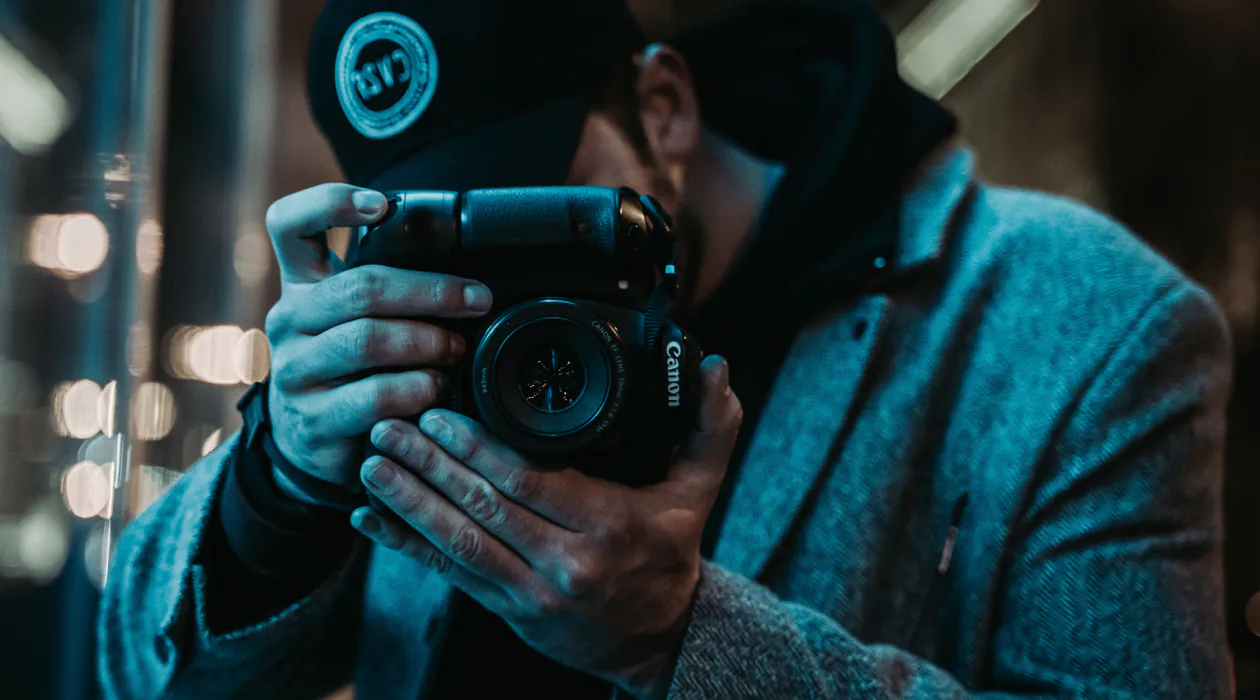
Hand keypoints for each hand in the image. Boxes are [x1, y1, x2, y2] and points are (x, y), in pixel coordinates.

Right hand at [261, 183, 494, 491]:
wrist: (312, 442)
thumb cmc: (352, 367)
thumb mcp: (356, 320)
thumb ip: (387, 290)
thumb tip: (464, 273)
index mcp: (301, 285)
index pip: (290, 224)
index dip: (330, 202)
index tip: (381, 206)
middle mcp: (289, 321)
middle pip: (359, 287)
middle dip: (432, 291)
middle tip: (476, 300)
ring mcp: (295, 371)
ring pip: (367, 340)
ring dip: (428, 342)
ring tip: (457, 350)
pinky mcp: (313, 420)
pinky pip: (374, 396)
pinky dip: (417, 389)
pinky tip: (435, 389)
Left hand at [351, 355, 741, 698]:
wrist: (659, 641)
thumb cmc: (671, 556)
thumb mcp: (700, 491)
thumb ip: (711, 426)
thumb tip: (717, 367)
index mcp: (609, 524)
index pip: (531, 480)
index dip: (479, 448)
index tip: (441, 414)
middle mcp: (567, 563)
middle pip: (485, 507)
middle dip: (430, 465)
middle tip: (390, 424)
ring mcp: (533, 593)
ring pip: (459, 543)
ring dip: (409, 501)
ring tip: (371, 463)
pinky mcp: (509, 610)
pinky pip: (451, 575)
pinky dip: (407, 545)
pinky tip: (372, 519)